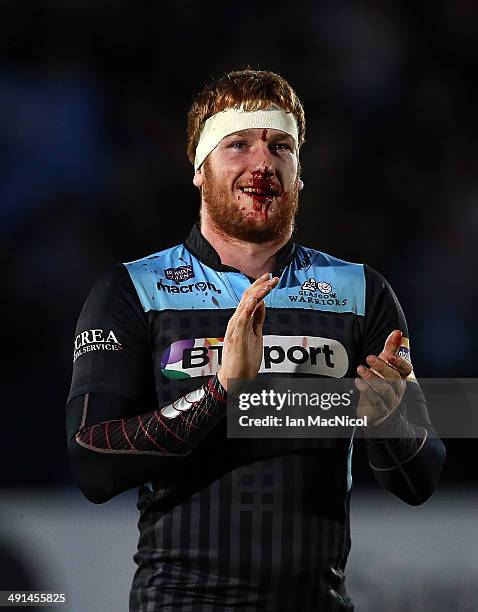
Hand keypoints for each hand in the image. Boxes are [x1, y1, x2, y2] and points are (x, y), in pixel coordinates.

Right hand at [217, 273, 278, 389]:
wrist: (235, 378)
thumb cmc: (244, 359)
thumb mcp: (255, 334)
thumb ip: (257, 319)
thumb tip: (262, 304)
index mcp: (240, 320)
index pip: (249, 298)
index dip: (259, 286)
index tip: (270, 278)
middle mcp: (236, 321)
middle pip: (247, 297)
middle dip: (260, 285)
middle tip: (272, 277)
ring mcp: (235, 329)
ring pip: (245, 305)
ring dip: (258, 293)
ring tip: (268, 284)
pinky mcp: (237, 337)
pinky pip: (242, 320)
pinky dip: (247, 308)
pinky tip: (255, 300)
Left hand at [355, 330, 412, 425]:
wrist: (373, 411)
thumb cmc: (379, 384)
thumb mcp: (384, 365)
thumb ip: (391, 349)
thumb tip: (397, 332)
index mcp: (401, 378)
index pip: (406, 369)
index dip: (400, 362)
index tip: (390, 356)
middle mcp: (398, 390)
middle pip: (394, 378)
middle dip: (382, 367)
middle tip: (368, 357)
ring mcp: (390, 401)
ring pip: (384, 389)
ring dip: (372, 377)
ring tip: (360, 368)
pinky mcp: (379, 410)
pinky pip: (375, 400)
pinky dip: (366, 390)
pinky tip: (358, 381)